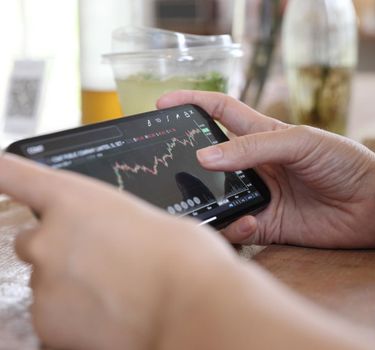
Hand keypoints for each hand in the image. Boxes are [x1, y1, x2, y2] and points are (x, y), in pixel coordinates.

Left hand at [0, 154, 235, 349]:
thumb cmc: (184, 260)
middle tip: (101, 265)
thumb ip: (116, 224)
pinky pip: (52, 317)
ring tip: (116, 295)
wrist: (192, 308)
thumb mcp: (152, 221)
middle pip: (34, 240)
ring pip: (47, 282)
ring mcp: (44, 282)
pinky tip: (110, 317)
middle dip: (61, 251)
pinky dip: (74, 319)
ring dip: (72, 287)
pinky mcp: (46, 323)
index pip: (16, 175)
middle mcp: (49, 236)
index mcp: (76, 199)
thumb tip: (117, 241)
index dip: (3, 173)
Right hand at [158, 91, 374, 247]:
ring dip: (207, 201)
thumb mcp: (301, 142)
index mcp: (264, 135)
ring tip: (203, 201)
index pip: (221, 112)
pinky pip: (236, 228)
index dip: (193, 103)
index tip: (162, 103)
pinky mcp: (267, 225)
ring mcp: (260, 195)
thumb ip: (253, 147)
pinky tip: (248, 224)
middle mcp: (257, 165)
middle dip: (187, 161)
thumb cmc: (345, 162)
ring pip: (217, 197)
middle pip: (210, 159)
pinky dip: (234, 228)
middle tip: (165, 168)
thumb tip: (204, 155)